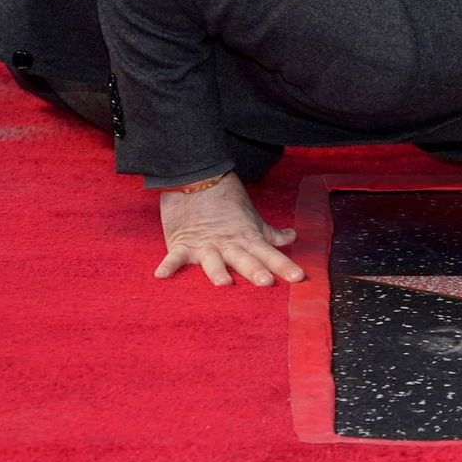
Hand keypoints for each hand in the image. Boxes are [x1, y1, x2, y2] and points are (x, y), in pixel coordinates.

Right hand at [156, 173, 304, 286]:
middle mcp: (229, 244)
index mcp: (247, 238)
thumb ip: (270, 234)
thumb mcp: (252, 218)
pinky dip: (168, 264)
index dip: (284, 265)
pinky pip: (175, 256)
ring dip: (217, 271)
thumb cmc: (228, 201)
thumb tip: (293, 238)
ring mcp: (205, 244)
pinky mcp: (182, 243)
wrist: (197, 178)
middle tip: (266, 281)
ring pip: (213, 260)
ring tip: (223, 283)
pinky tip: (162, 275)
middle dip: (254, 270)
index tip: (299, 277)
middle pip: (244, 259)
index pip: (269, 254)